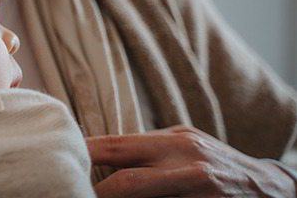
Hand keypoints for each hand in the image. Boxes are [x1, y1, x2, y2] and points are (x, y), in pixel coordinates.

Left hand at [86, 125, 295, 196]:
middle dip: (95, 192)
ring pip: (141, 196)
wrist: (270, 188)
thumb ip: (149, 148)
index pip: (115, 145)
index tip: (61, 159)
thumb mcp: (184, 144)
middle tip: (69, 192)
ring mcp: (198, 187)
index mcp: (172, 140)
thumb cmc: (215, 162)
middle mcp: (185, 162)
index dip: (84, 153)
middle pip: (126, 180)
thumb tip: (103, 151)